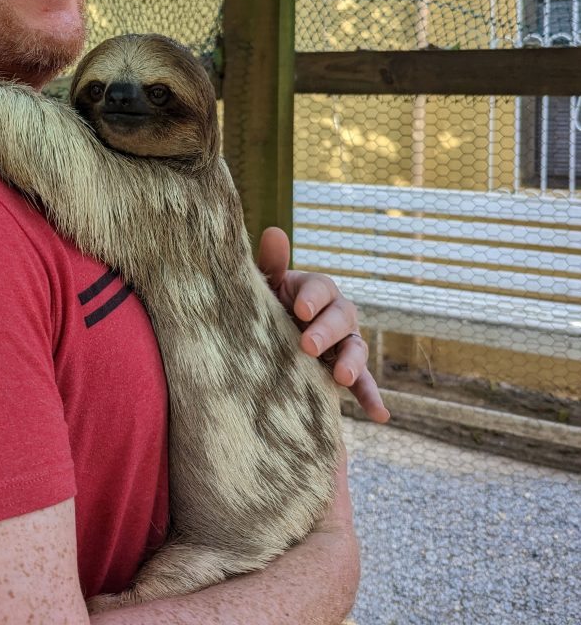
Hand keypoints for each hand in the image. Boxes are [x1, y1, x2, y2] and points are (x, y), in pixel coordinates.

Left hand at [257, 226, 389, 422]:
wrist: (267, 336)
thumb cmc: (266, 303)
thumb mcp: (266, 284)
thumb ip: (272, 262)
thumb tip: (274, 231)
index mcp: (316, 289)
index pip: (321, 288)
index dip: (312, 298)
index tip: (300, 310)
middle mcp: (336, 313)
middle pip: (341, 318)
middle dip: (327, 332)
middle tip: (308, 346)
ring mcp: (345, 342)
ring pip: (356, 349)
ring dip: (353, 363)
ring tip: (344, 378)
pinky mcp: (346, 370)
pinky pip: (363, 383)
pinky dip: (371, 397)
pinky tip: (381, 414)